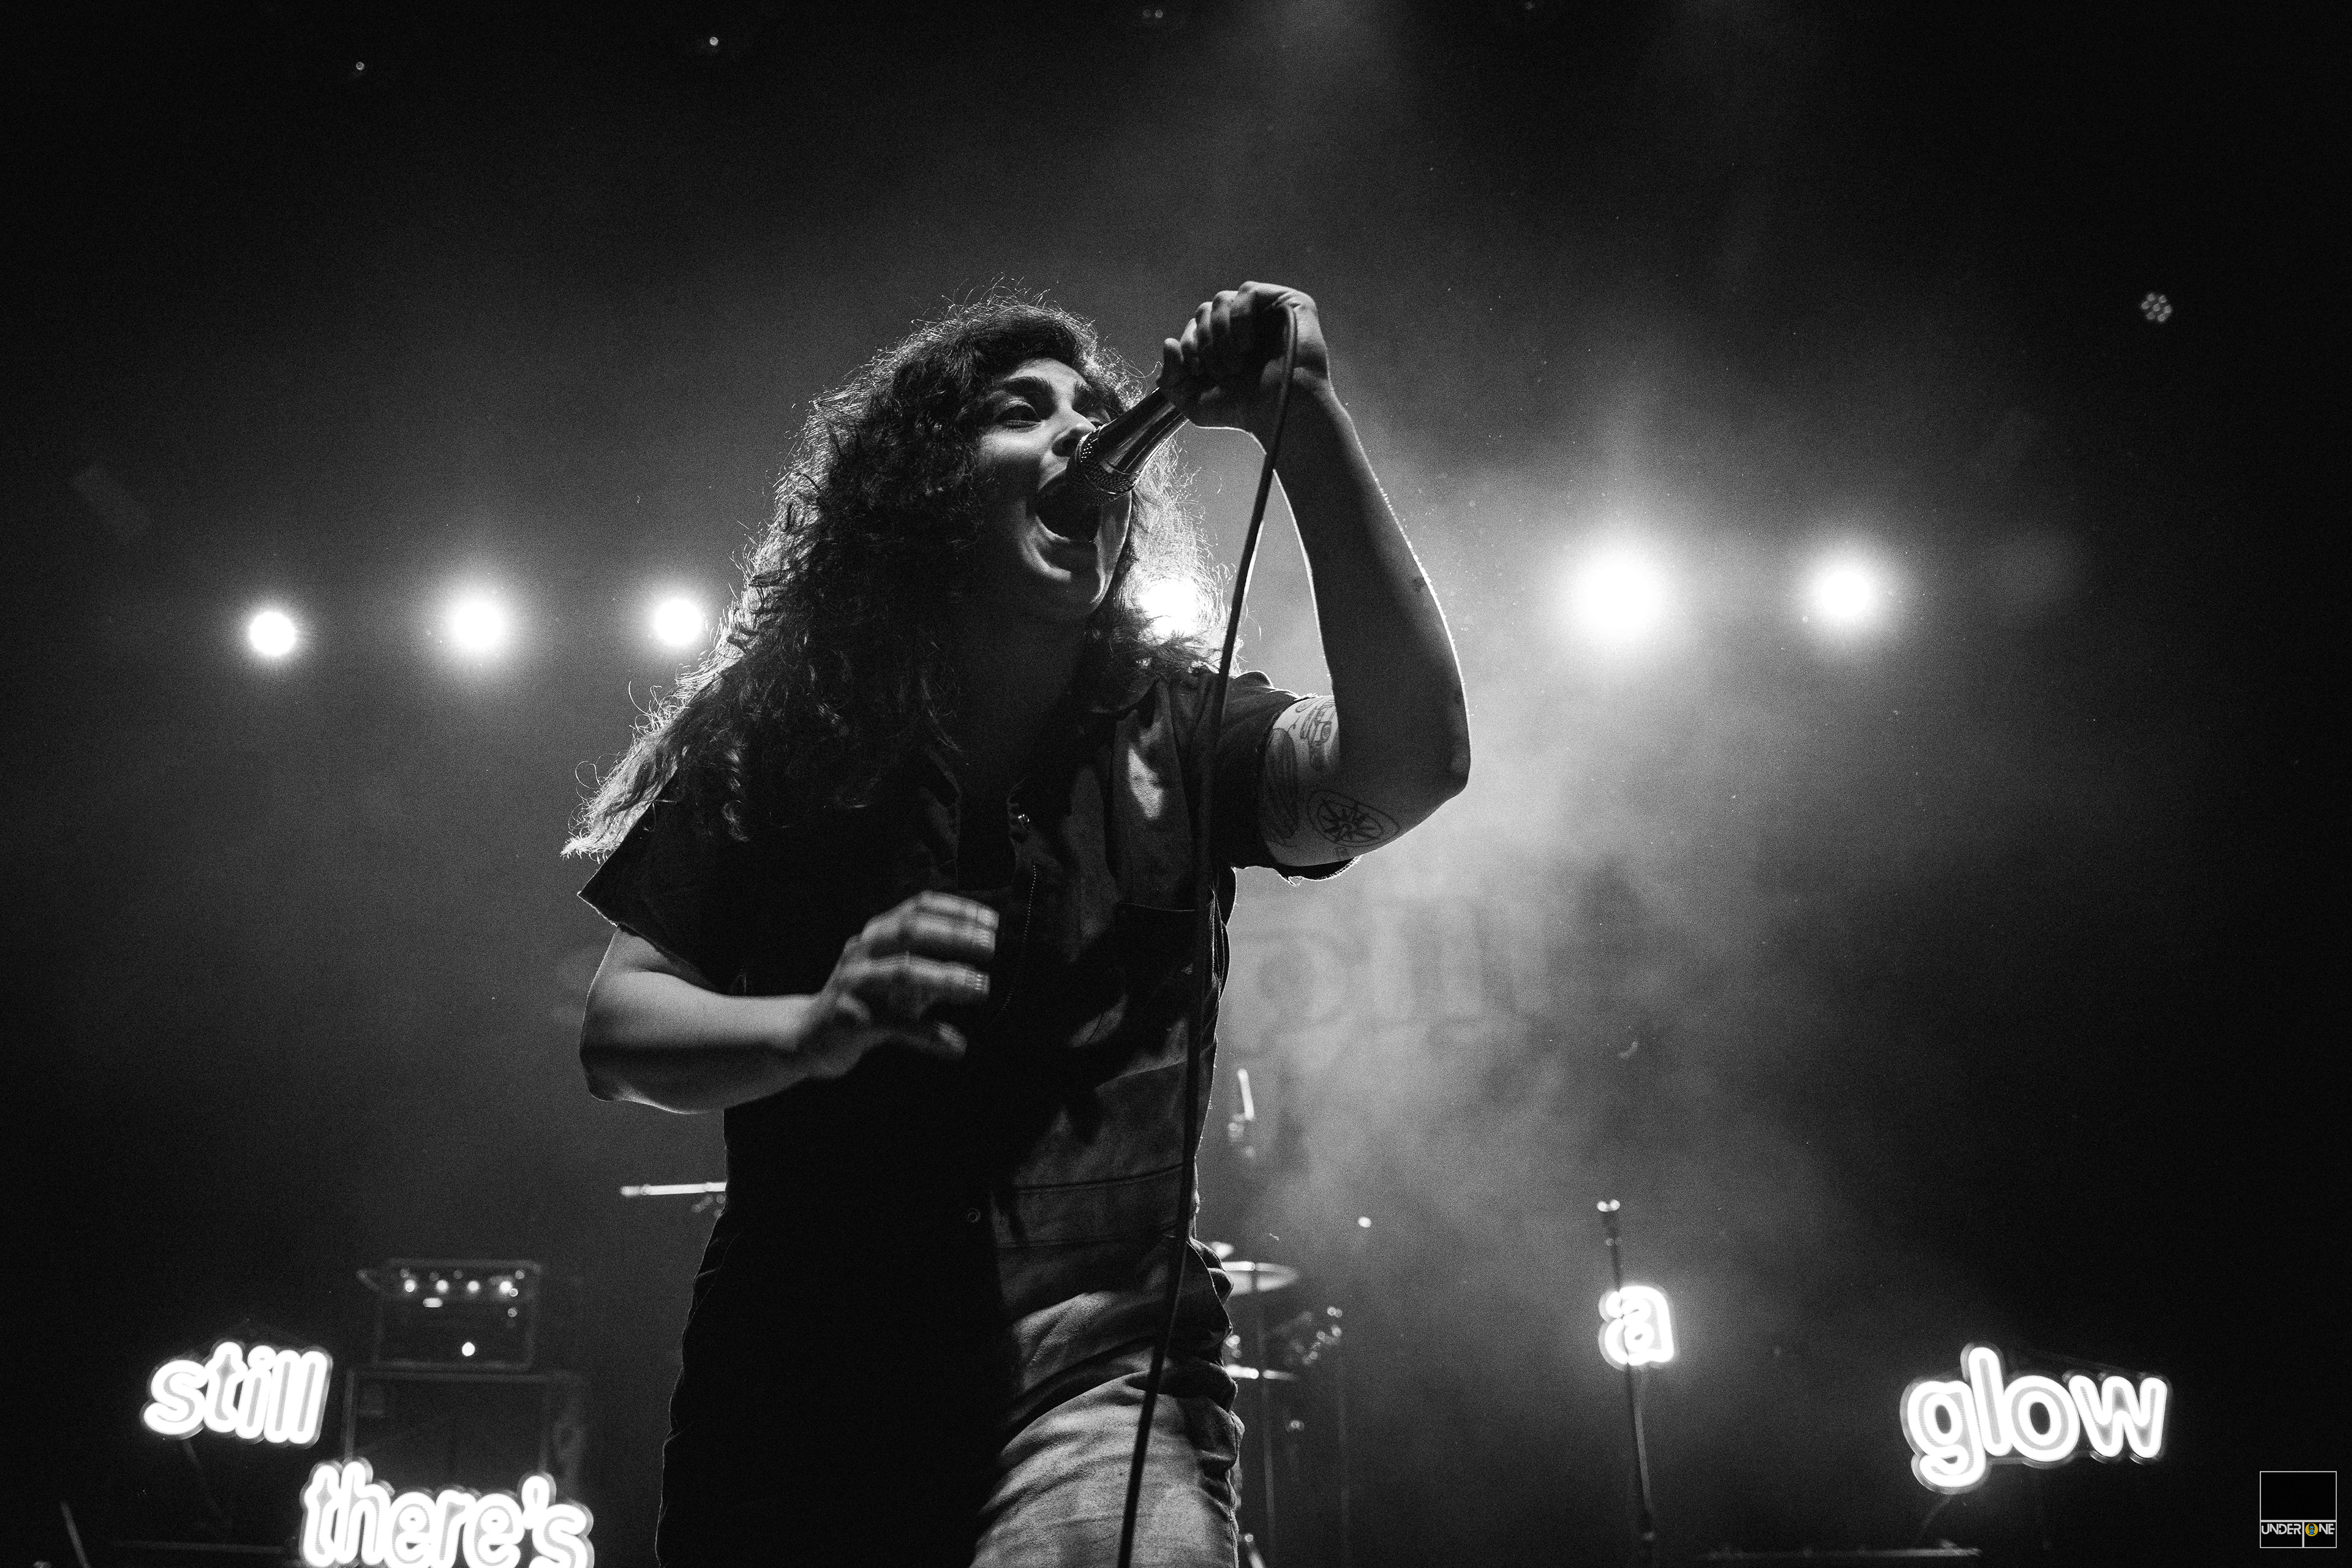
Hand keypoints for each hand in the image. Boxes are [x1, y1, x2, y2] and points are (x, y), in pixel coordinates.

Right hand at [791, 891, 994, 1079]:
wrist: (807, 1037)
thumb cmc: (867, 1003)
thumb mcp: (899, 977)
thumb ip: (933, 966)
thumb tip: (984, 962)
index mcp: (877, 934)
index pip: (918, 907)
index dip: (957, 910)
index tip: (992, 921)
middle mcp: (863, 951)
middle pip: (911, 931)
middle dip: (955, 936)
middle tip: (992, 948)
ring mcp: (854, 983)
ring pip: (904, 973)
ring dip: (947, 978)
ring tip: (982, 989)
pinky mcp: (851, 1019)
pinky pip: (897, 1025)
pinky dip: (930, 1035)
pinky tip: (957, 1045)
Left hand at [1159, 282, 1331, 447]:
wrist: (1279, 413)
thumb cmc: (1243, 410)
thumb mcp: (1194, 402)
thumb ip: (1171, 377)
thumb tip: (1168, 342)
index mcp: (1225, 342)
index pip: (1195, 325)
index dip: (1189, 345)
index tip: (1196, 372)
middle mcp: (1245, 325)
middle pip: (1205, 309)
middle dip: (1204, 342)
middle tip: (1221, 371)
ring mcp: (1266, 311)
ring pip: (1223, 298)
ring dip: (1220, 333)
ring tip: (1235, 362)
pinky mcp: (1287, 302)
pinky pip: (1248, 290)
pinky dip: (1240, 317)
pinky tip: (1247, 345)